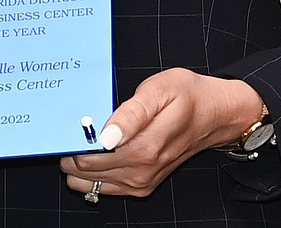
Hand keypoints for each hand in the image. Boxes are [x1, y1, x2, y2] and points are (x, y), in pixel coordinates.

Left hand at [60, 68, 265, 199]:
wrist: (213, 115)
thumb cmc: (187, 96)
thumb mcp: (160, 90)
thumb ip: (132, 113)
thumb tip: (106, 135)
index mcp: (145, 146)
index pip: (92, 154)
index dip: (74, 140)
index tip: (68, 124)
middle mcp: (142, 169)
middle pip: (88, 170)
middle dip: (71, 151)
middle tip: (67, 128)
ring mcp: (142, 181)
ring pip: (92, 183)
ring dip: (77, 166)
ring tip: (77, 139)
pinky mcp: (142, 186)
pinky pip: (104, 188)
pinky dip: (91, 175)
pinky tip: (90, 154)